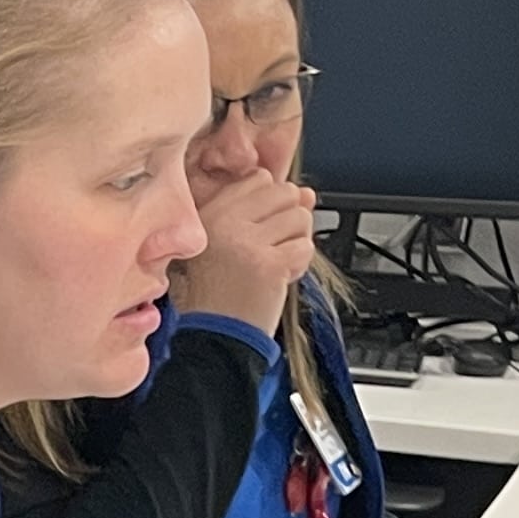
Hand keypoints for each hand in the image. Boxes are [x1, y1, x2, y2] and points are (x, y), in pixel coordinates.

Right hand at [168, 168, 317, 336]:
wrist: (217, 338)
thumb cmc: (223, 295)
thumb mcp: (234, 245)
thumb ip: (270, 212)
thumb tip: (307, 193)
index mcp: (211, 214)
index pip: (260, 179)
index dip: (272, 204)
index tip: (259, 231)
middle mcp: (224, 224)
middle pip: (286, 193)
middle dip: (289, 222)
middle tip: (268, 251)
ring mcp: (247, 243)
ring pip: (301, 218)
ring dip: (295, 244)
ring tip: (272, 266)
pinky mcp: (269, 265)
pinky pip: (305, 247)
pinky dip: (299, 266)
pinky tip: (278, 280)